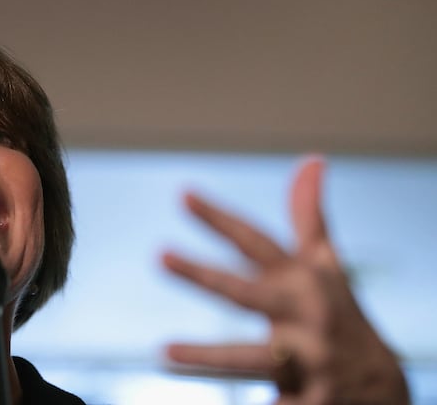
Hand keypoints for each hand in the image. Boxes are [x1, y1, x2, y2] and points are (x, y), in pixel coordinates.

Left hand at [162, 157, 409, 403]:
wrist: (380, 382)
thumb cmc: (339, 312)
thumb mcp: (326, 266)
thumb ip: (309, 217)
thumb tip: (311, 159)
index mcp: (301, 279)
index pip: (254, 241)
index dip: (218, 217)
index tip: (182, 194)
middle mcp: (303, 314)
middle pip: (246, 292)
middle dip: (204, 275)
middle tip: (160, 255)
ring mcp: (308, 358)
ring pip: (252, 357)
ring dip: (209, 356)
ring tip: (165, 351)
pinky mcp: (311, 397)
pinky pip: (276, 404)